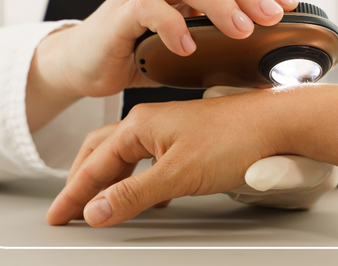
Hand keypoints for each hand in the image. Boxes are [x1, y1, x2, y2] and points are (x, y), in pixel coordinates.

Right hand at [26, 0, 297, 130]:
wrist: (86, 63)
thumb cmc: (143, 52)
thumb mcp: (190, 47)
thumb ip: (220, 48)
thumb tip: (267, 73)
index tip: (291, 1)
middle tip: (272, 15)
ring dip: (217, 2)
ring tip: (240, 30)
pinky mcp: (120, 11)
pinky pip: (147, 8)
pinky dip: (172, 25)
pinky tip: (187, 48)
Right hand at [46, 85, 337, 226]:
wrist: (280, 123)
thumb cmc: (235, 140)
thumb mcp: (178, 174)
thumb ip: (134, 194)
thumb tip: (94, 210)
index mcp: (141, 125)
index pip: (95, 163)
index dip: (74, 192)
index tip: (58, 214)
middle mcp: (152, 122)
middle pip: (103, 151)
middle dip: (82, 180)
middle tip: (67, 208)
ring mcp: (172, 129)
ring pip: (127, 154)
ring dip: (108, 178)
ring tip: (96, 202)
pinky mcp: (189, 138)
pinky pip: (149, 158)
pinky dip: (135, 177)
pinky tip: (145, 194)